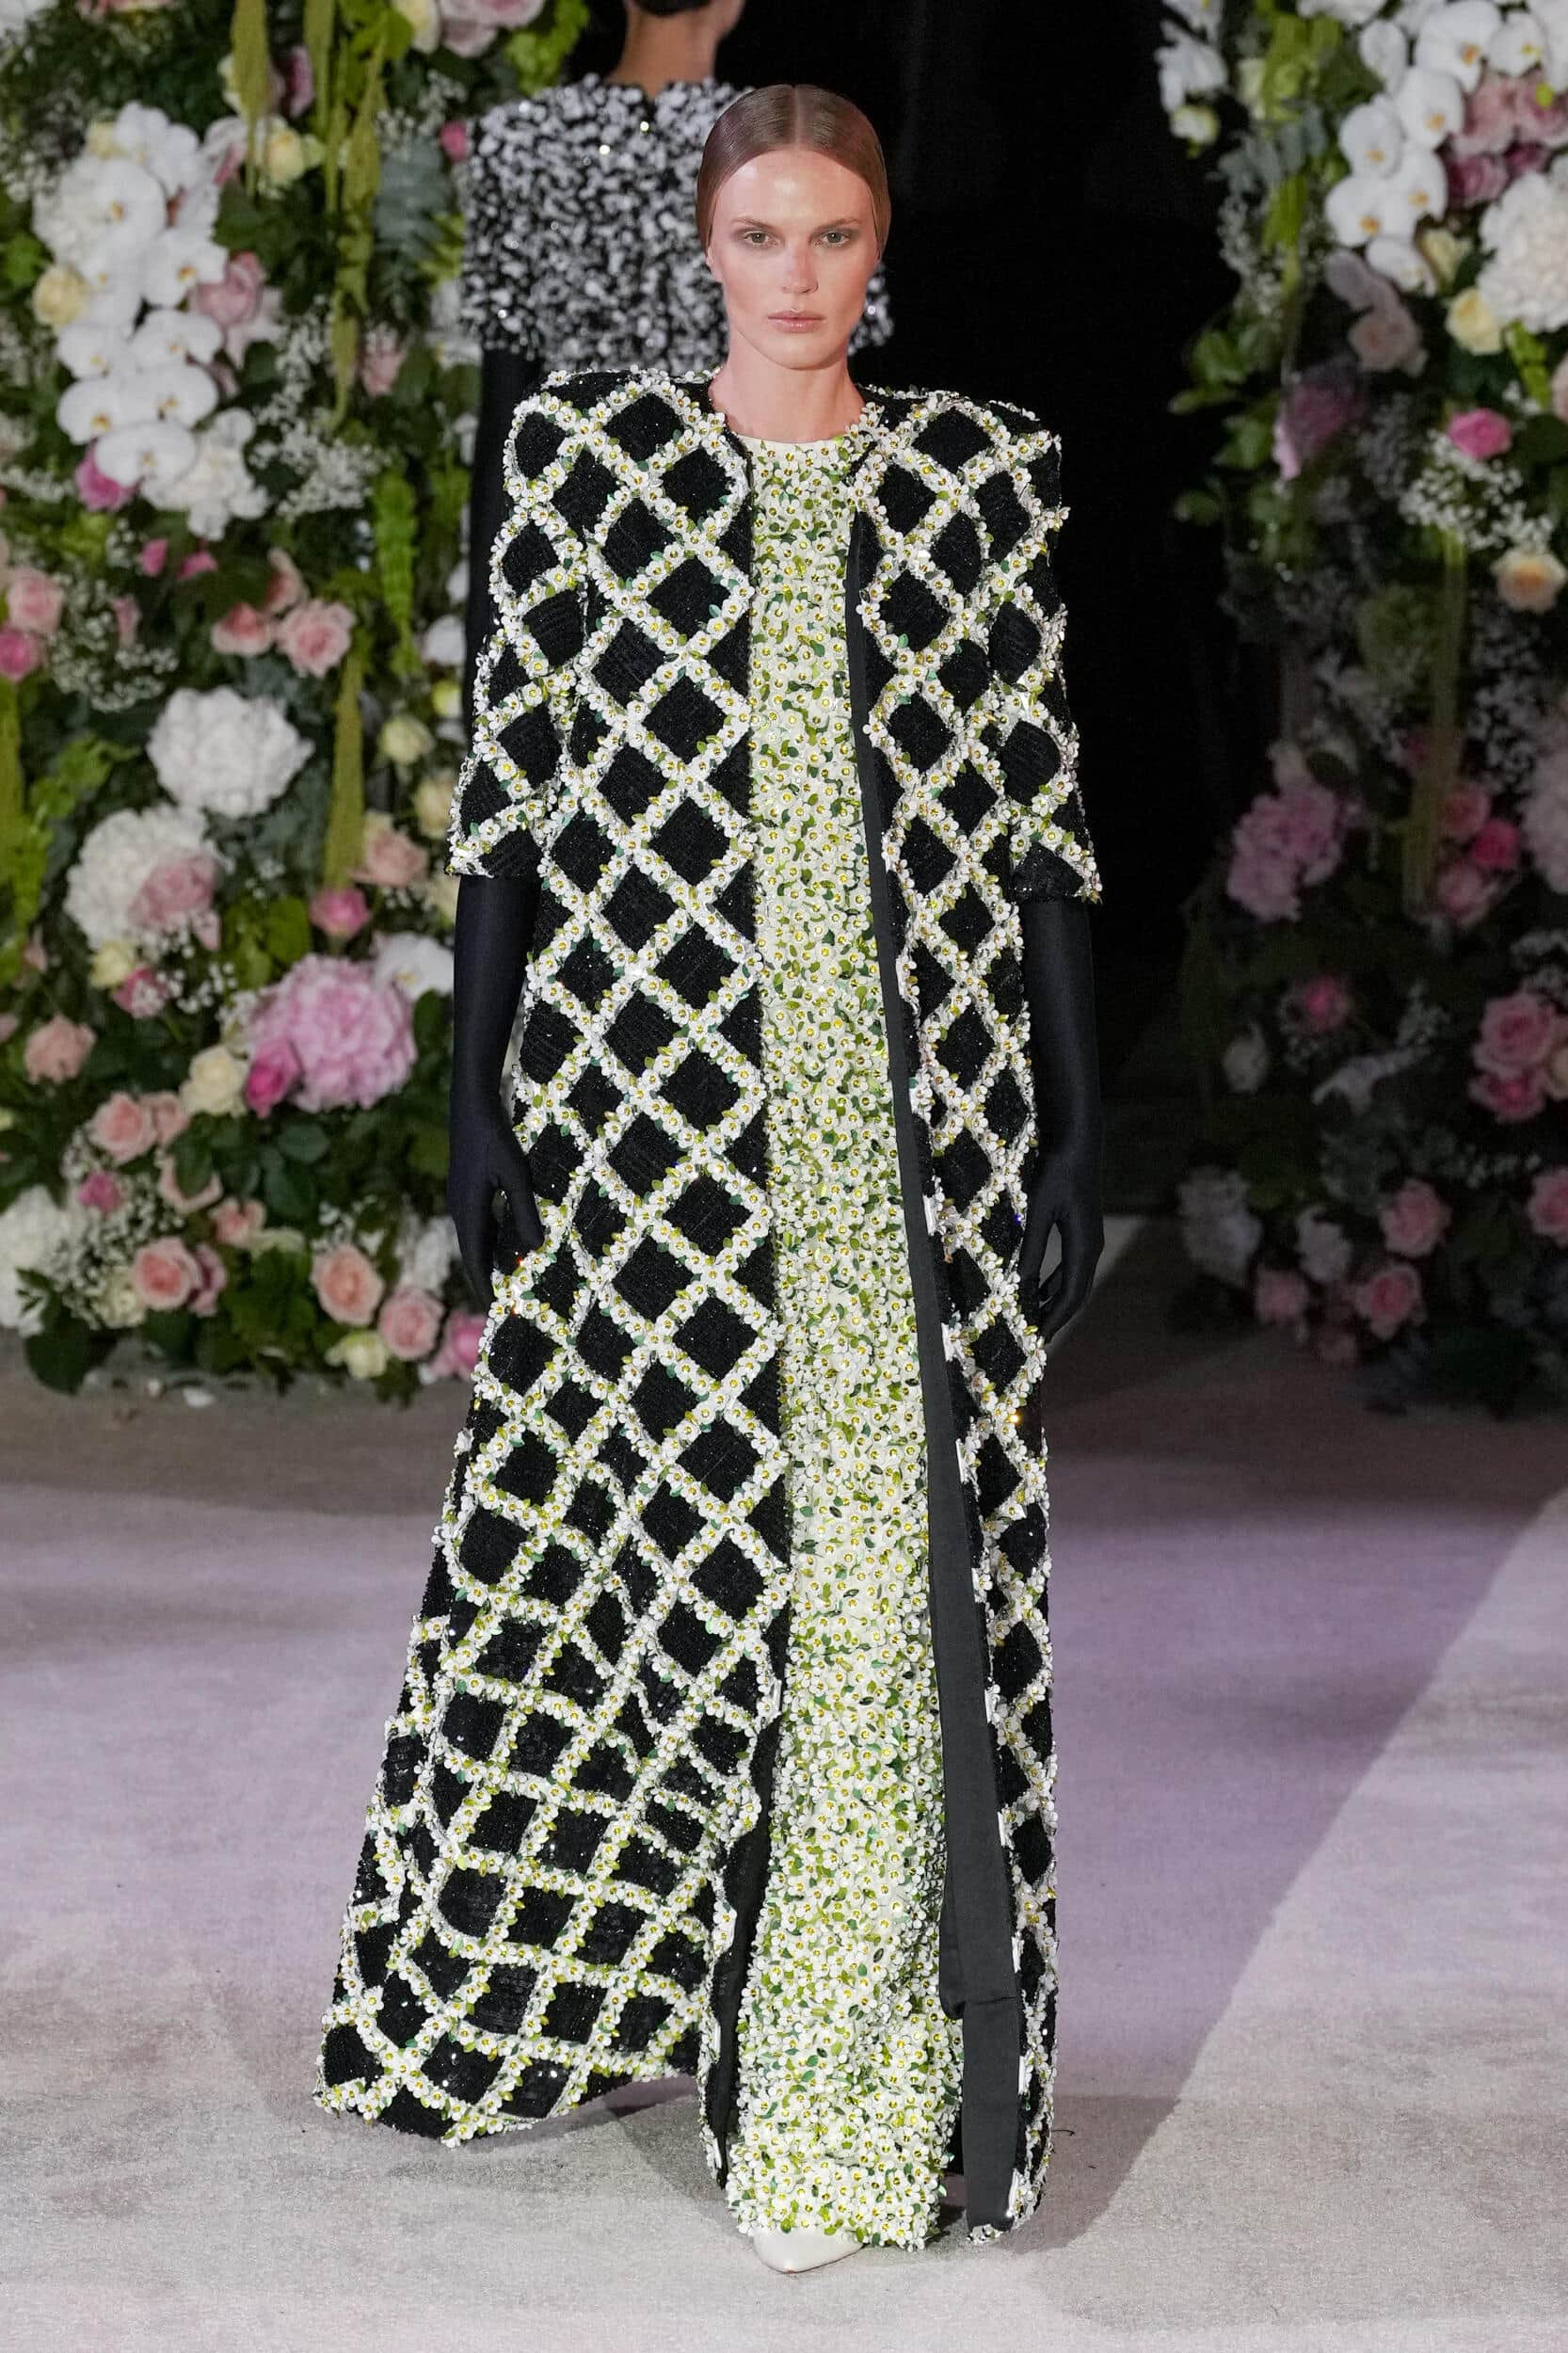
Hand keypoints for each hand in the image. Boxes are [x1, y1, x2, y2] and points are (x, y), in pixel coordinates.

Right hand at [448, 1090, 542, 1302]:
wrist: (471, 1105)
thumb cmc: (495, 1137)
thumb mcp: (516, 1175)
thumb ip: (524, 1211)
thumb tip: (535, 1248)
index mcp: (468, 1210)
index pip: (475, 1259)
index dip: (484, 1287)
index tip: (495, 1312)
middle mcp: (460, 1209)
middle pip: (474, 1254)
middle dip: (488, 1279)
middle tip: (505, 1305)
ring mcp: (461, 1199)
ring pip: (477, 1238)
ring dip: (491, 1259)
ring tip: (509, 1281)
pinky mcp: (467, 1189)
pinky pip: (480, 1223)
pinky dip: (492, 1239)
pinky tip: (507, 1245)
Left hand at [1017, 1146, 1103, 1345]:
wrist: (1078, 1143)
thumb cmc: (1057, 1173)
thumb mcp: (1038, 1211)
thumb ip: (1031, 1248)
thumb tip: (1020, 1284)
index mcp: (1084, 1247)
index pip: (1070, 1295)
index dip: (1054, 1320)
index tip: (1037, 1341)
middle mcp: (1091, 1248)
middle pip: (1075, 1294)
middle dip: (1056, 1318)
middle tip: (1034, 1340)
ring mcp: (1089, 1240)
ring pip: (1074, 1282)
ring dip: (1054, 1302)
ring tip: (1033, 1320)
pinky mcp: (1081, 1232)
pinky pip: (1070, 1268)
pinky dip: (1054, 1284)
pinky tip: (1036, 1290)